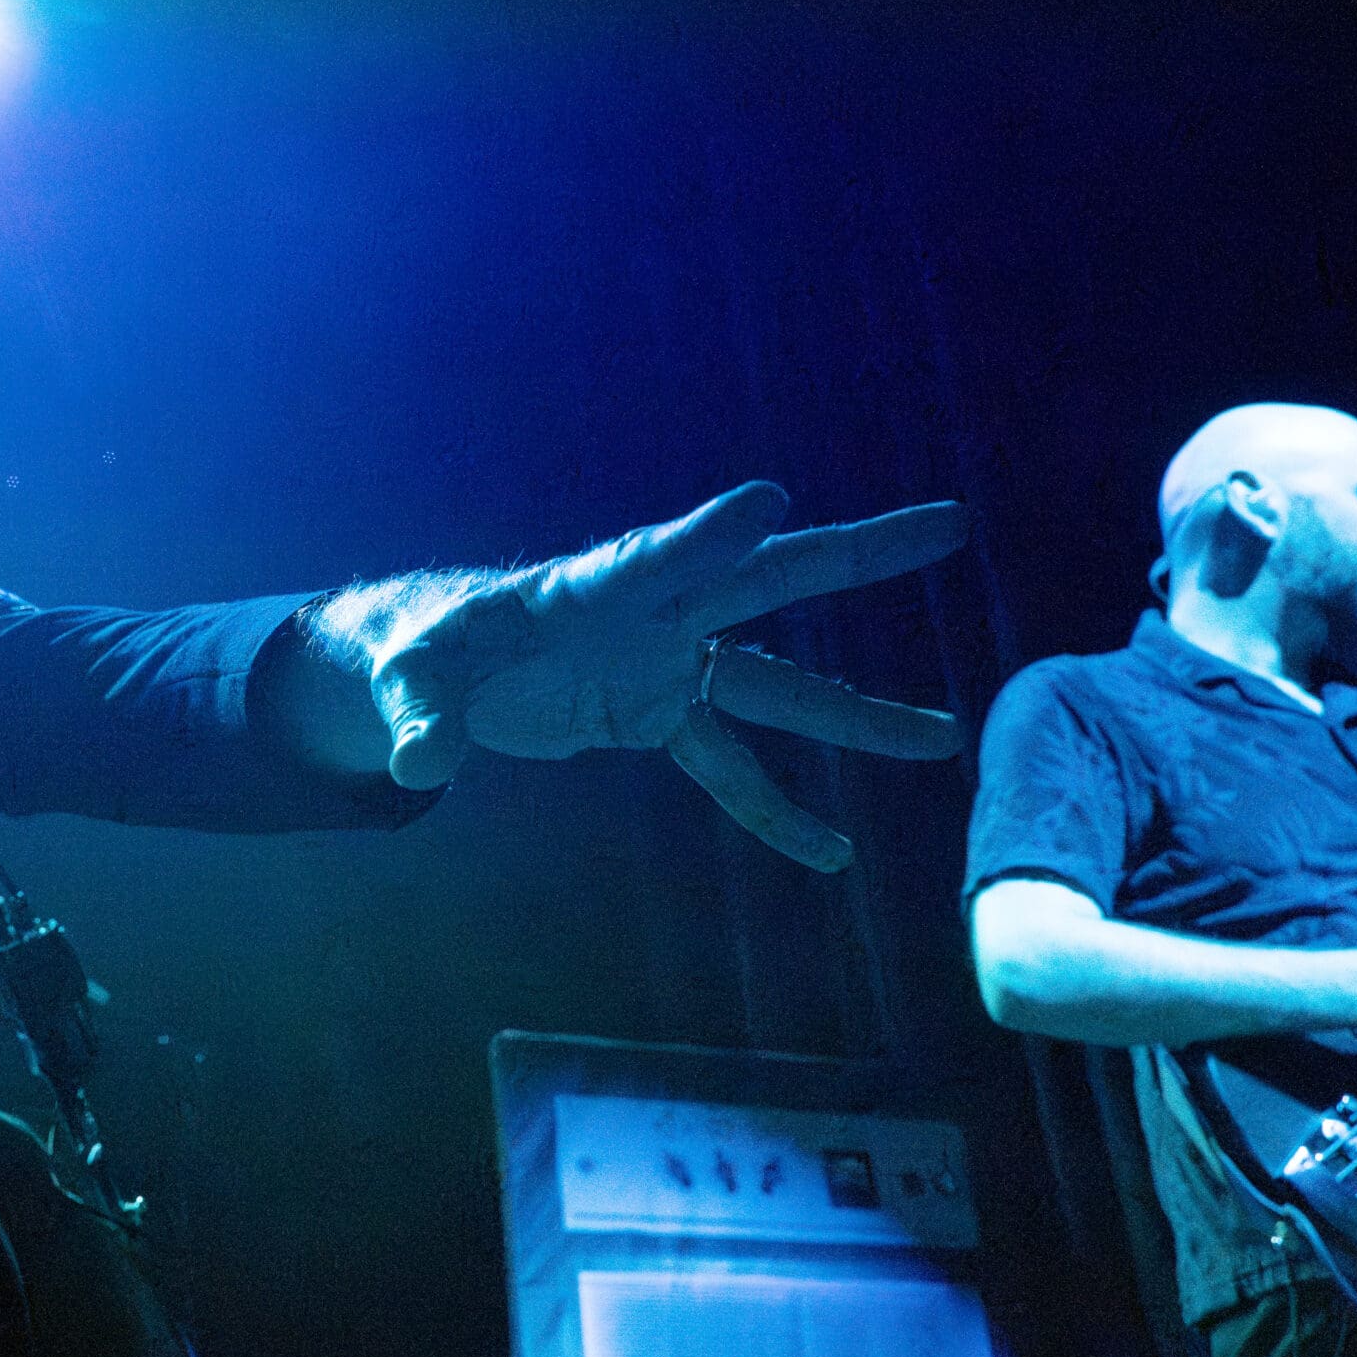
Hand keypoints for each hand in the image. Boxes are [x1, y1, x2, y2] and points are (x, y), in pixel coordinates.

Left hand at [371, 482, 966, 869]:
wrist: (438, 667)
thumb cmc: (422, 654)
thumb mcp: (410, 681)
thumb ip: (420, 717)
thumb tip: (418, 766)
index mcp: (588, 588)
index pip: (655, 556)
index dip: (709, 533)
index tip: (772, 502)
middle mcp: (648, 615)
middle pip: (763, 579)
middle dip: (851, 553)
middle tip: (947, 526)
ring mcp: (664, 663)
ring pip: (777, 683)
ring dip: (857, 714)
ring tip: (946, 736)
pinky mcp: (657, 715)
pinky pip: (729, 766)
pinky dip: (773, 808)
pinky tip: (830, 853)